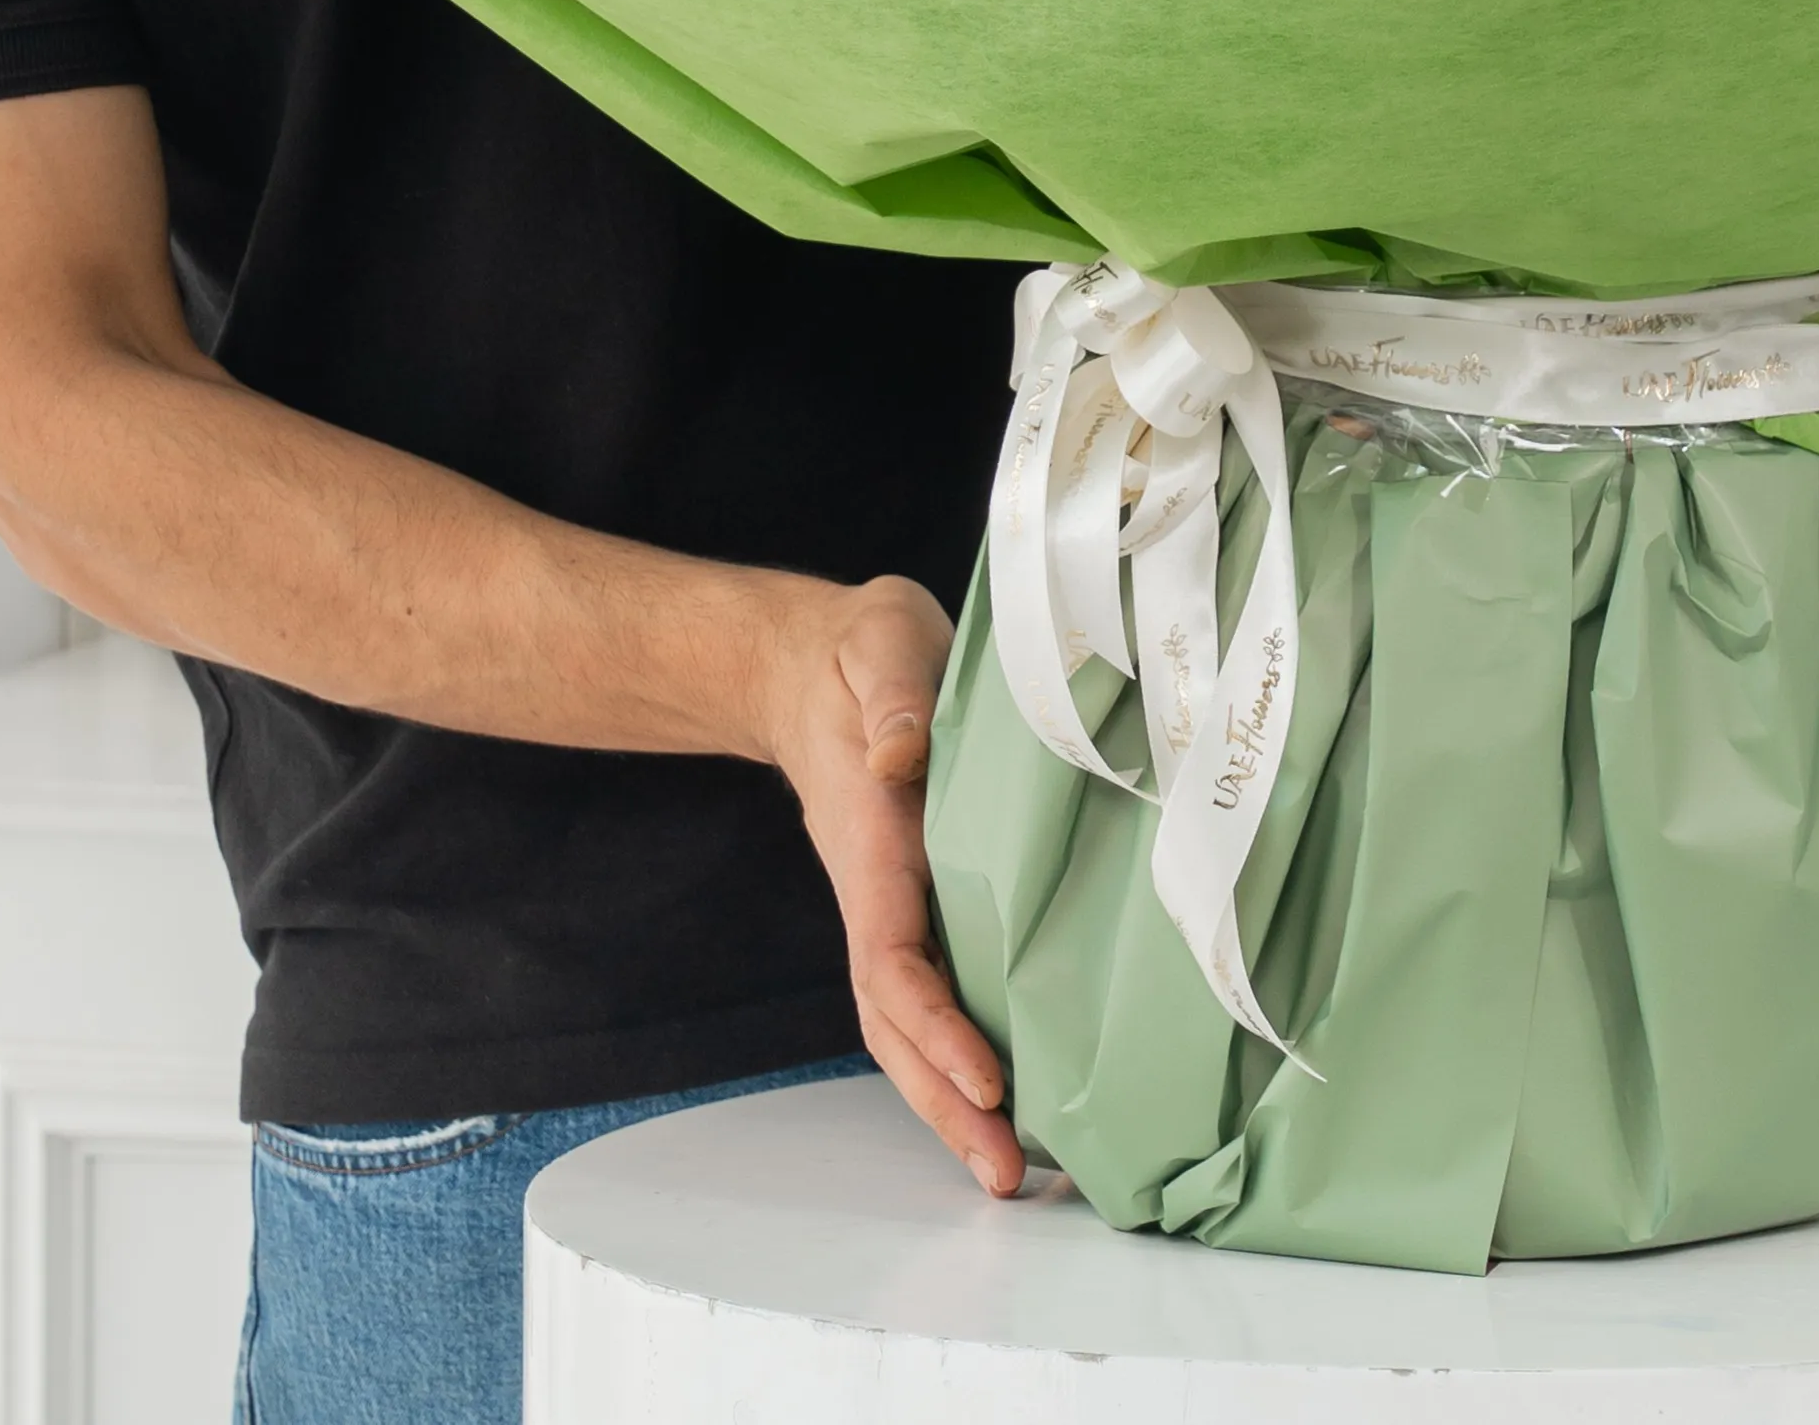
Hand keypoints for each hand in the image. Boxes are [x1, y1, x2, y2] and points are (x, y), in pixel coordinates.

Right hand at [764, 574, 1023, 1197]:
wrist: (809, 661)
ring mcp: (892, 901)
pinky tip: (1007, 1094)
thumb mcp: (880, 643)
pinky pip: (930, 990)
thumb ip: (893, 693)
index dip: (937, 1027)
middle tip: (1006, 1176)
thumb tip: (901, 754)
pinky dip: (957, 1051)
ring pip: (908, 1024)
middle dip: (944, 1104)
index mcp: (873, 842)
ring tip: (1010, 1172)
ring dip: (949, 1099)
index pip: (895, 958)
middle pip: (896, 1024)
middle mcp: (878, 889)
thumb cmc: (858, 651)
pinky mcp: (917, 897)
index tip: (989, 1080)